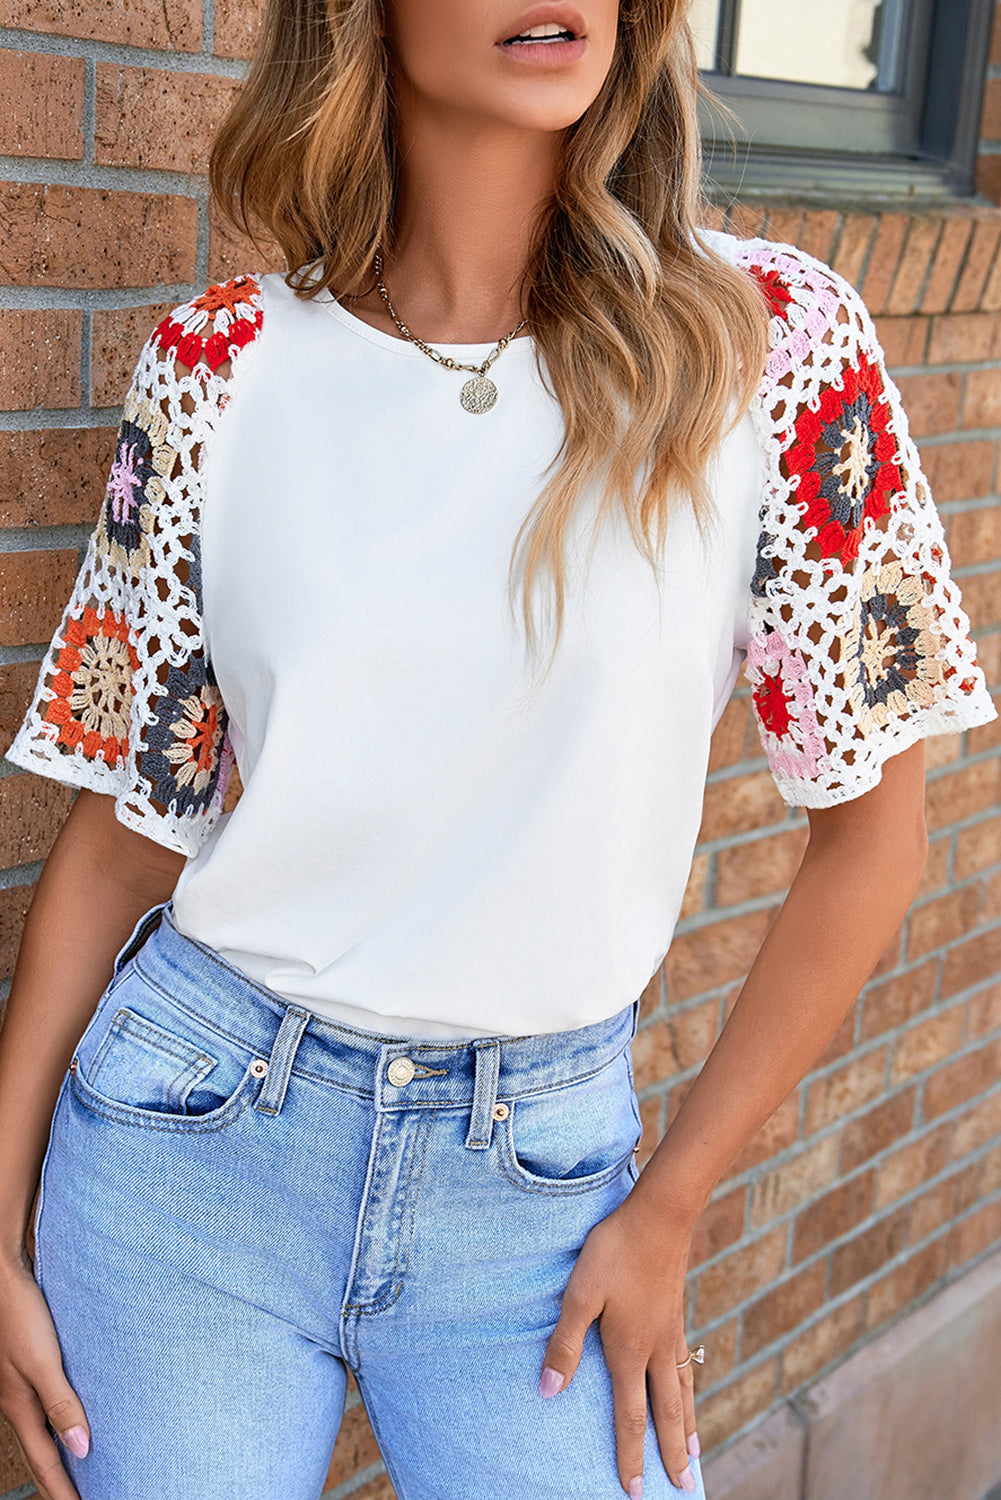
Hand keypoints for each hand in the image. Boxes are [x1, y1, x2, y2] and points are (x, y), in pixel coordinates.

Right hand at [0, 1254, 87, 1499]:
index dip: (64, 1492)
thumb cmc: (21, 1317)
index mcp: (21, 1409)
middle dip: (58, 1483)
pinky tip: (70, 1418)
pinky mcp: (25, 1368)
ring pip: (40, 1432)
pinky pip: (42, 1409)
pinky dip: (56, 1425)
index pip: (45, 1464)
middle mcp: (18, 1403)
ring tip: (79, 1471)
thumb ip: (61, 1403)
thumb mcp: (43, 1362)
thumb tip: (82, 1449)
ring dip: (58, 1455)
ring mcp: (19, 1387)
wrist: (3, 1279)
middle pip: (40, 1455)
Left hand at [539, 1187, 699, 1495]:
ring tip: (693, 1453)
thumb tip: (549, 1393)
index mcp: (630, 1352)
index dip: (631, 1455)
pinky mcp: (676, 1314)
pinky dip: (690, 1389)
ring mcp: (671, 1333)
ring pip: (682, 1391)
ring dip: (686, 1426)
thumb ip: (565, 1344)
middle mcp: (655, 1350)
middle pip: (665, 1413)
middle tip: (683, 1489)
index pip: (631, 1417)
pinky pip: (686, 1366)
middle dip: (669, 1454)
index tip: (632, 1491)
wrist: (660, 1216)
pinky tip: (688, 1387)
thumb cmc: (614, 1251)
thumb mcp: (580, 1294)